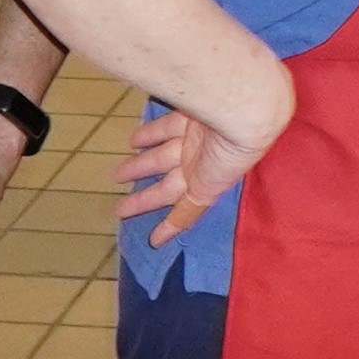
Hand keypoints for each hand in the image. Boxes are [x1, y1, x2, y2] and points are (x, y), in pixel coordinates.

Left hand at [123, 87, 283, 248]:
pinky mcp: (188, 118)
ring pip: (159, 159)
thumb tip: (158, 240)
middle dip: (143, 200)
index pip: (185, 212)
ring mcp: (192, 143)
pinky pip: (164, 129)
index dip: (170, 227)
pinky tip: (133, 140)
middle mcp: (198, 168)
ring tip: (117, 175)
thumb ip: (189, 210)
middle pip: (165, 188)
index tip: (154, 241)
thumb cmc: (230, 157)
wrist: (240, 116)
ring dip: (138, 167)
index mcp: (207, 188)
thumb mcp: (210, 191)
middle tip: (119, 211)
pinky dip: (148, 135)